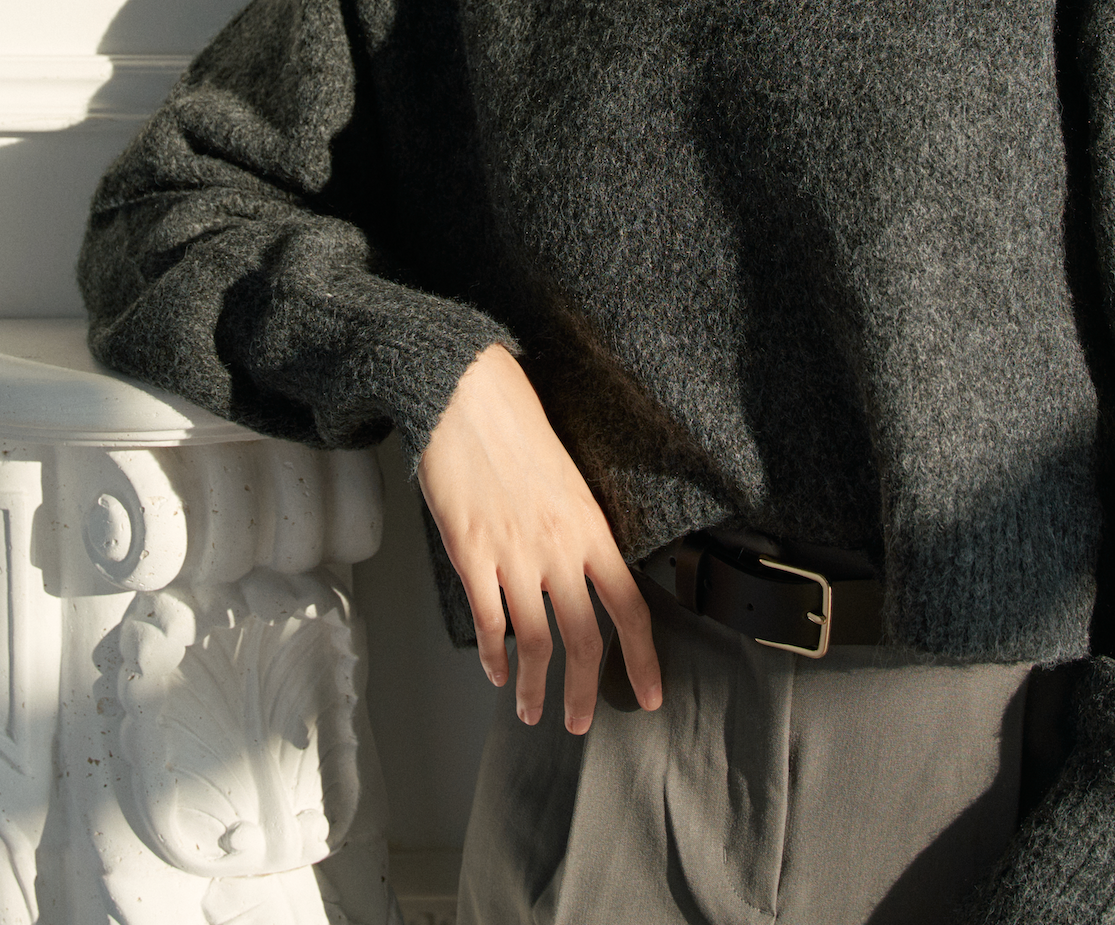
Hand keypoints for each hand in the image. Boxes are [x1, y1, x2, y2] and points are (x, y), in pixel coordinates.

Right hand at [416, 342, 661, 732]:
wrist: (466, 394)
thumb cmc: (515, 424)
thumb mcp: (566, 476)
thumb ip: (577, 527)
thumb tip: (582, 571)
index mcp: (590, 527)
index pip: (630, 607)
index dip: (642, 659)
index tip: (649, 695)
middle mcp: (558, 547)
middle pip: (583, 639)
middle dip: (583, 691)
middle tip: (578, 720)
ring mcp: (513, 553)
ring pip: (535, 642)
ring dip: (535, 687)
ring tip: (531, 709)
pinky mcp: (471, 552)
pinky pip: (489, 621)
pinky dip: (494, 657)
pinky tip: (496, 671)